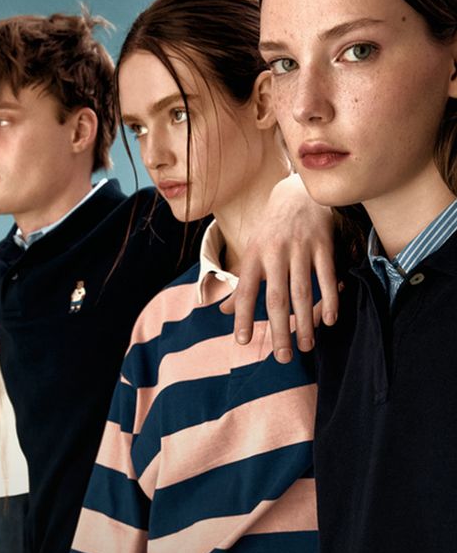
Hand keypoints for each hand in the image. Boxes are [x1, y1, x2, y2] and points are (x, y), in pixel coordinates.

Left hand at [220, 174, 336, 360]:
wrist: (297, 194)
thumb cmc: (270, 232)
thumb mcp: (251, 253)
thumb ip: (241, 284)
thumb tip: (221, 311)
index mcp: (253, 256)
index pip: (246, 291)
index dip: (243, 316)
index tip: (243, 341)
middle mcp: (274, 252)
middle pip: (276, 298)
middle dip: (279, 330)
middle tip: (282, 358)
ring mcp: (299, 248)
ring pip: (302, 291)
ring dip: (305, 322)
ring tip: (306, 347)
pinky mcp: (322, 244)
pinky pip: (327, 276)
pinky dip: (329, 299)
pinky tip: (330, 320)